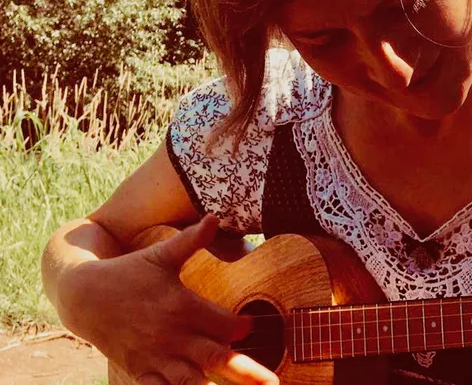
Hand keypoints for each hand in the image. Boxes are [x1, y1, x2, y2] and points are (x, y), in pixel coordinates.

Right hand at [60, 215, 278, 384]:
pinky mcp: (141, 371)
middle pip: (217, 358)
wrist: (84, 297)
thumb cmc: (128, 272)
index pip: (226, 325)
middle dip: (247, 371)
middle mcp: (171, 336)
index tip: (253, 325)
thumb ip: (191, 240)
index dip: (244, 327)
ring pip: (193, 380)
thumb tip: (215, 217)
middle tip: (273, 381)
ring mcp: (156, 357)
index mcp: (181, 306)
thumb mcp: (160, 254)